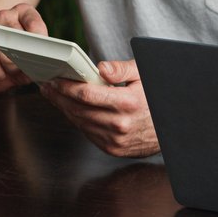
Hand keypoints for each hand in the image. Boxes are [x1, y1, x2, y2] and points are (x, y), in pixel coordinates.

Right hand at [0, 3, 46, 94]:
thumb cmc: (19, 56)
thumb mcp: (34, 52)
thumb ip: (40, 52)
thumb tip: (43, 62)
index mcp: (25, 12)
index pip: (36, 26)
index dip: (41, 45)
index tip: (44, 56)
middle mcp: (6, 15)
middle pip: (20, 41)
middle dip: (26, 60)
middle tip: (28, 68)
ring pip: (6, 55)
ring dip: (13, 70)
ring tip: (15, 71)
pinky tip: (1, 75)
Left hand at [39, 59, 157, 157]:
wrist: (169, 130)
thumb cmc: (155, 98)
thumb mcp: (144, 76)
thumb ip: (122, 69)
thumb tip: (101, 67)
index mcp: (128, 103)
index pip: (87, 94)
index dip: (67, 86)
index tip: (55, 80)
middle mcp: (120, 124)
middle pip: (78, 109)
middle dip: (59, 97)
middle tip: (48, 87)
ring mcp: (115, 140)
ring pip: (80, 122)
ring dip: (64, 109)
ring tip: (56, 97)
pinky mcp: (112, 149)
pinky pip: (87, 133)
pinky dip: (77, 120)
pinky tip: (71, 110)